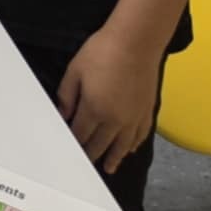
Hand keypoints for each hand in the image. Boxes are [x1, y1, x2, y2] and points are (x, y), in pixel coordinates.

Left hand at [57, 27, 161, 174]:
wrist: (136, 42)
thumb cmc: (103, 51)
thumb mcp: (75, 70)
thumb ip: (67, 95)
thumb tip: (63, 115)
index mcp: (95, 110)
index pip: (81, 135)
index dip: (74, 144)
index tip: (70, 151)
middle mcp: (115, 120)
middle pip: (101, 144)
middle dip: (92, 155)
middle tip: (86, 164)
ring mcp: (133, 118)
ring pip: (122, 146)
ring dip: (114, 158)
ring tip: (109, 168)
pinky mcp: (147, 111)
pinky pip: (140, 135)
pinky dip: (133, 145)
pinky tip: (130, 149)